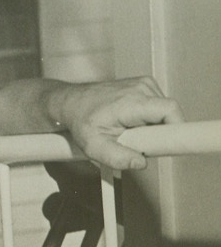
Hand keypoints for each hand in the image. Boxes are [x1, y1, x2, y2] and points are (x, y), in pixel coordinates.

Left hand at [55, 76, 183, 170]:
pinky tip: (131, 121)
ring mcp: (144, 84)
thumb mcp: (93, 146)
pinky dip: (148, 117)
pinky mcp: (144, 85)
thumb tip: (140, 162)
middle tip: (137, 142)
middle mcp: (141, 88)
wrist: (71, 102)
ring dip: (152, 126)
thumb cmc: (81, 121)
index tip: (169, 143)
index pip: (169, 110)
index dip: (175, 128)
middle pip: (168, 114)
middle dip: (158, 133)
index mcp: (132, 101)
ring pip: (163, 111)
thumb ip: (117, 157)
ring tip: (130, 130)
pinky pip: (157, 106)